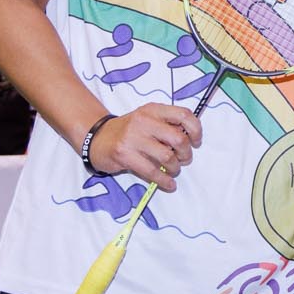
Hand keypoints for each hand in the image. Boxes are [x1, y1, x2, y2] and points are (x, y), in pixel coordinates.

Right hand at [87, 104, 201, 191]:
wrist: (97, 138)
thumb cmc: (129, 130)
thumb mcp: (148, 119)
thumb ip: (167, 124)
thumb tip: (191, 139)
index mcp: (153, 110)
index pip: (184, 115)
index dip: (195, 130)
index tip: (196, 141)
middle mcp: (144, 121)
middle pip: (178, 139)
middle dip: (186, 153)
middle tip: (184, 159)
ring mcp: (133, 138)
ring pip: (167, 157)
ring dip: (175, 167)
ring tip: (173, 169)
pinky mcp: (125, 155)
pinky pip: (152, 171)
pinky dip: (164, 180)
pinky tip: (169, 184)